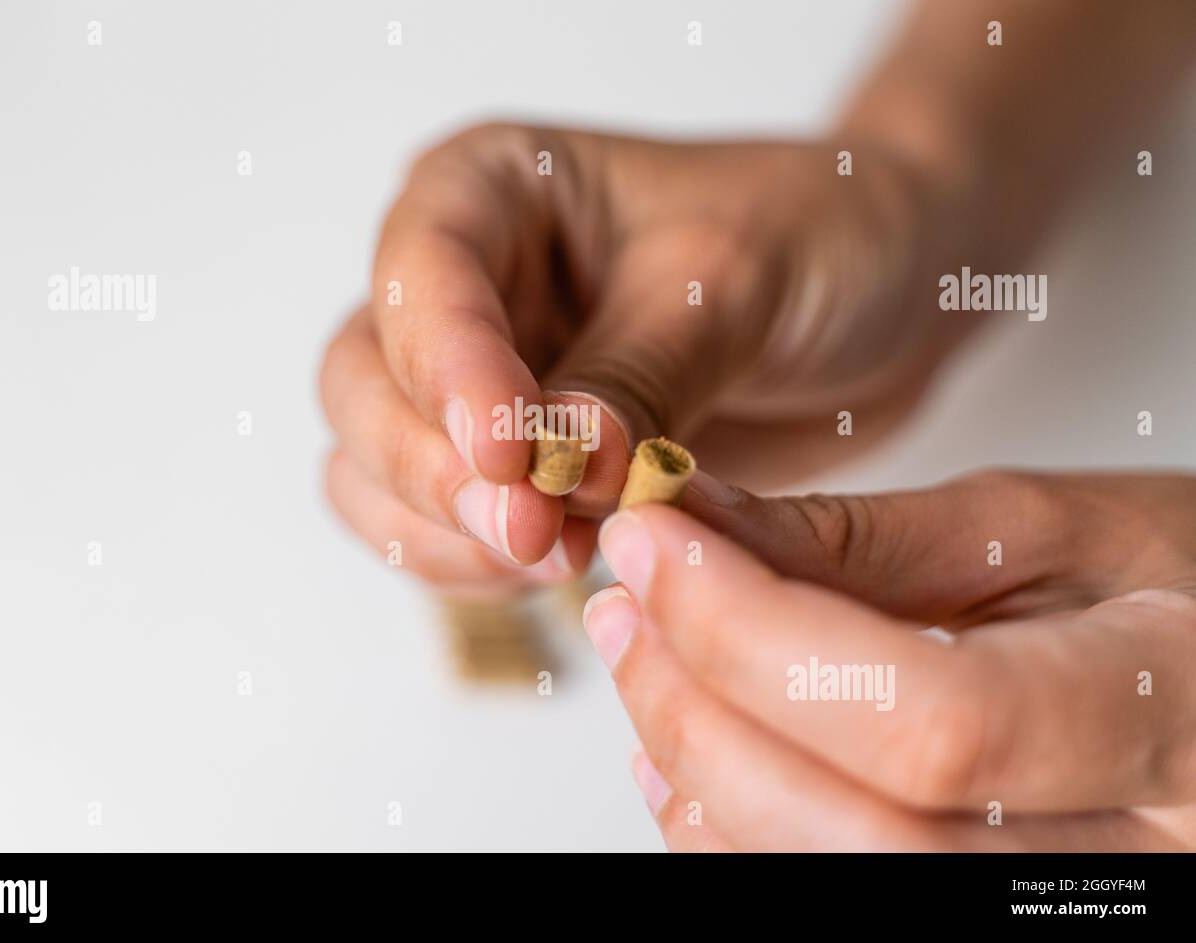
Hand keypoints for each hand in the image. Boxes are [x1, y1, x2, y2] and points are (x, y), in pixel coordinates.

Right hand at [320, 123, 973, 589]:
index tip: (508, 455)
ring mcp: (481, 379)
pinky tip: (555, 568)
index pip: (421, 273)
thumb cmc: (817, 232)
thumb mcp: (734, 281)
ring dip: (443, 530)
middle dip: (432, 469)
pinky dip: (474, 562)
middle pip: (363, 383)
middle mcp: (468, 283)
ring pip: (376, 466)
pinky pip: (438, 524)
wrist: (881, 287)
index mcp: (497, 188)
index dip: (446, 370)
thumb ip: (637, 375)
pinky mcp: (514, 463)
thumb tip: (553, 474)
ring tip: (556, 557)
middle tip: (532, 534)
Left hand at [585, 470, 1195, 849]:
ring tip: (643, 657)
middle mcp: (1132, 863)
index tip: (653, 542)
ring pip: (831, 888)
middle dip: (702, 709)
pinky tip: (690, 747)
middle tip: (626, 602)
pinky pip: (829, 901)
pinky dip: (729, 831)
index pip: (930, 718)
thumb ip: (864, 538)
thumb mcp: (1046, 528)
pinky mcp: (978, 910)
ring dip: (697, 771)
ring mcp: (1057, 908)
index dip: (755, 635)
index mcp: (1177, 714)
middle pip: (863, 836)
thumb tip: (693, 522)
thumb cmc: (1169, 581)